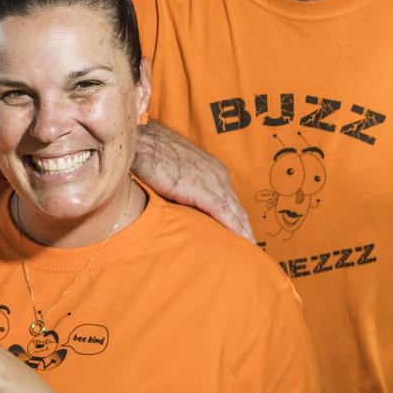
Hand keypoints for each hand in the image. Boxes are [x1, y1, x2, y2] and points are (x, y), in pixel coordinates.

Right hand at [132, 120, 253, 239]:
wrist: (141, 143)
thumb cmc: (152, 153)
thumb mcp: (175, 168)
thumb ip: (183, 184)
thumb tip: (179, 202)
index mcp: (212, 168)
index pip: (230, 197)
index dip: (236, 216)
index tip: (240, 231)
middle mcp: (217, 174)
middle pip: (237, 206)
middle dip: (245, 227)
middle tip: (251, 246)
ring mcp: (210, 181)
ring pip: (234, 211)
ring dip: (243, 232)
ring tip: (249, 250)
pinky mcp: (200, 189)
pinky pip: (222, 212)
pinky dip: (233, 228)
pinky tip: (239, 241)